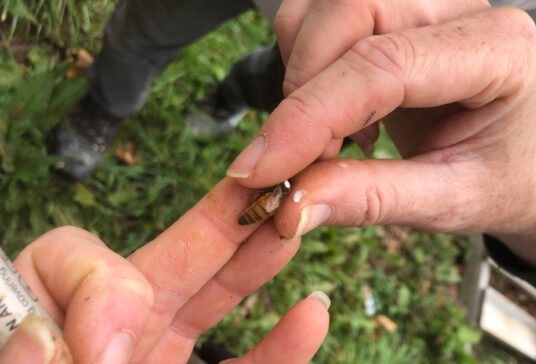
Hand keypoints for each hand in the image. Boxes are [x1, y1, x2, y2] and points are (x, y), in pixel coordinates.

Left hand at [0, 179, 328, 363]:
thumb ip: (23, 362)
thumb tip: (44, 334)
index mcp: (48, 321)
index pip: (72, 261)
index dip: (96, 285)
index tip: (103, 348)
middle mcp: (105, 338)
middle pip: (168, 256)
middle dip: (220, 219)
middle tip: (265, 186)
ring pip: (215, 301)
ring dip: (259, 263)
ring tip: (297, 225)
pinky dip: (281, 347)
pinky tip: (313, 314)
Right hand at [227, 4, 535, 269]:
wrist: (504, 167)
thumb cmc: (489, 182)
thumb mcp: (442, 203)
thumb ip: (370, 199)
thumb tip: (289, 205)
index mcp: (499, 54)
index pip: (388, 64)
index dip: (314, 114)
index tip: (261, 167)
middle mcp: (464, 11)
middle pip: (352, 11)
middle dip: (305, 88)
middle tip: (298, 160)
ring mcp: (425, 2)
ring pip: (325, 9)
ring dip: (300, 76)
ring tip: (332, 140)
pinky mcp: (391, 9)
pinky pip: (315, 15)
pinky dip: (301, 63)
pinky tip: (337, 112)